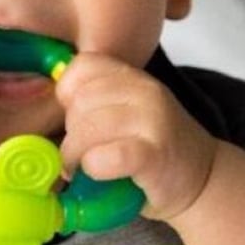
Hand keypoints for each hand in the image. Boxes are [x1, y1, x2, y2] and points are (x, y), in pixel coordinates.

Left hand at [55, 52, 218, 220]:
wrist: (203, 178)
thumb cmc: (153, 148)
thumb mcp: (127, 112)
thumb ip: (95, 104)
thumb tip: (42, 112)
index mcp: (133, 78)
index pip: (82, 67)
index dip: (67, 93)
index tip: (74, 118)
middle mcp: (145, 92)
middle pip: (79, 102)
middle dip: (69, 132)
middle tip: (79, 153)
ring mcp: (153, 121)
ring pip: (87, 129)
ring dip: (75, 155)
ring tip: (82, 168)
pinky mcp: (155, 155)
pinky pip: (106, 155)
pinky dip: (94, 167)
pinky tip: (100, 173)